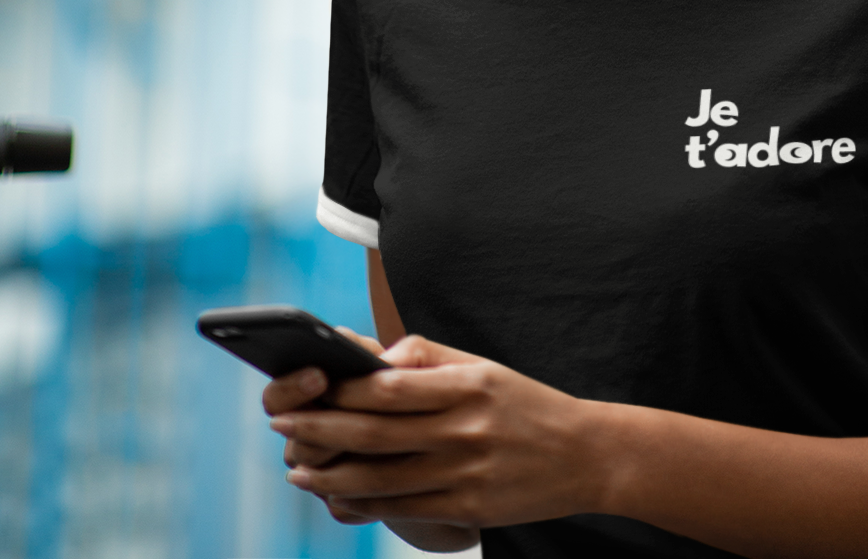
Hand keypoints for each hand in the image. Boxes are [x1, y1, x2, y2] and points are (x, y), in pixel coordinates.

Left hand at [268, 332, 609, 534]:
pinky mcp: (466, 509)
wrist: (586, 455)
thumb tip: (371, 361)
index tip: (306, 385)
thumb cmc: (525, 403)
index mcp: (468, 383)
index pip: (391, 385)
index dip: (341, 389)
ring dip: (331, 474)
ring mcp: (464, 473)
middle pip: (376, 431)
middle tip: (281, 424)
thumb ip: (427, 358)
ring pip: (381, 477)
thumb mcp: (484, 366)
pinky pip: (403, 508)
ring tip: (298, 467)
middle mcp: (464, 428)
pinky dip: (363, 505)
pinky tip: (339, 497)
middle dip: (321, 428)